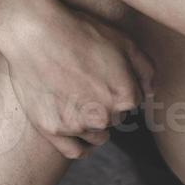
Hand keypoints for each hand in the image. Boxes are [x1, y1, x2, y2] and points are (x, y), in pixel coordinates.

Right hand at [0, 4, 155, 160]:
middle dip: (104, 107)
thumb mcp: (123, 41)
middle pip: (114, 120)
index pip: (131, 104)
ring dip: (92, 124)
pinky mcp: (53, 130)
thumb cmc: (79, 32)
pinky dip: (82, 147)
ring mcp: (77, 125)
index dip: (117, 90)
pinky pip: (75, 151)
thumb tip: (150, 94)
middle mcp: (104, 116)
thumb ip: (145, 70)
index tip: (102, 78)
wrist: (34, 34)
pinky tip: (79, 135)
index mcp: (126, 96)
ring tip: (77, 103)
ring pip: (96, 136)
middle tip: (86, 87)